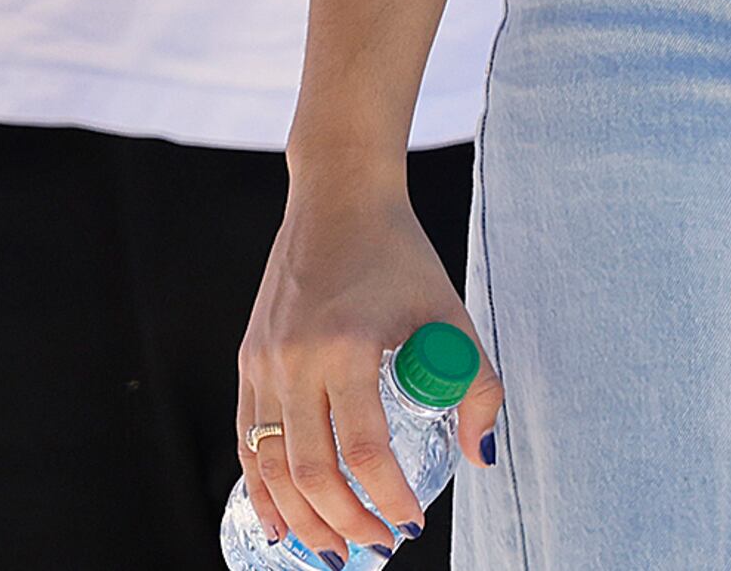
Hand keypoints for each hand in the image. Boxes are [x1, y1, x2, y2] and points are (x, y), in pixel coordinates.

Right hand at [236, 162, 499, 559]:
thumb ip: (476, 388)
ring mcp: (263, 357)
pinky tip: (278, 517)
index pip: (363, 450)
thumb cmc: (398, 253)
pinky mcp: (248, 355)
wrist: (337, 194)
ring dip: (300, 517)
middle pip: (310, 470)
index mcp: (345, 346)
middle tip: (378, 546)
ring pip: (270, 462)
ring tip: (330, 552)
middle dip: (345, 523)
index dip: (387, 499)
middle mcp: (294, 356)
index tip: (411, 523)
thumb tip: (481, 457)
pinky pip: (248, 435)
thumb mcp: (449, 315)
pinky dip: (261, 485)